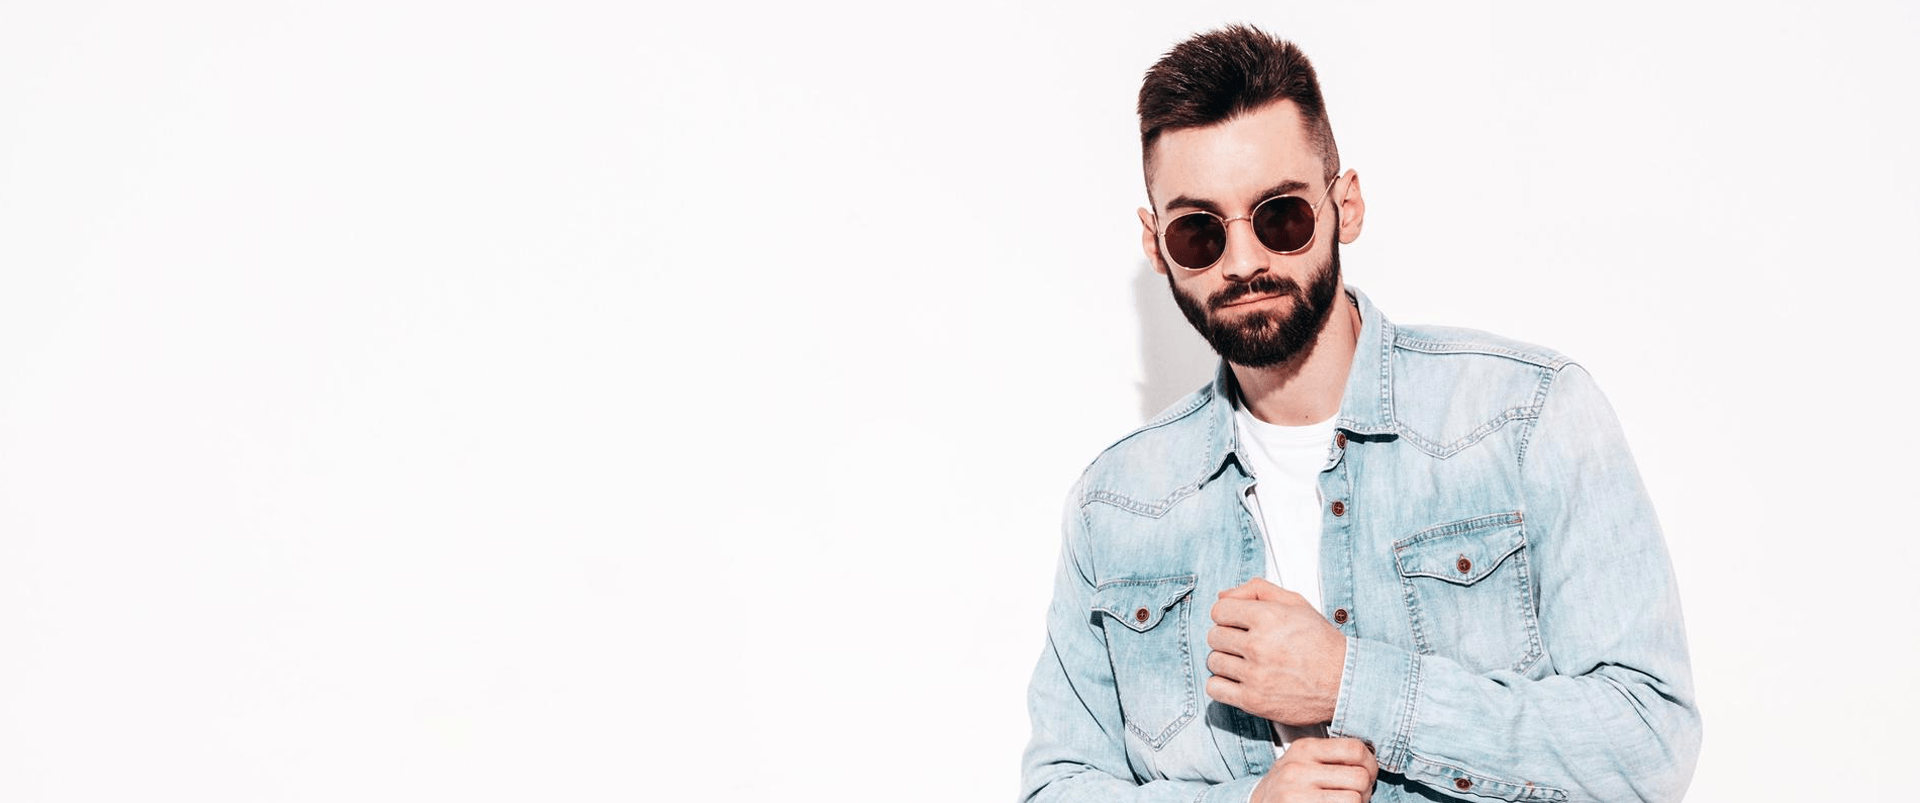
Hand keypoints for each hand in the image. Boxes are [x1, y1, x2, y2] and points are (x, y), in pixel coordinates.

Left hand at [1206, 577, 1345, 724]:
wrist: (1344, 682)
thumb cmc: (1321, 643)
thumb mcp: (1296, 604)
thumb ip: (1257, 590)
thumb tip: (1223, 595)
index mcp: (1269, 617)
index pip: (1219, 610)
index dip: (1227, 614)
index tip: (1236, 622)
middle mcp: (1259, 645)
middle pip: (1214, 636)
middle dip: (1226, 637)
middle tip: (1244, 643)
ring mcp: (1255, 674)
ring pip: (1213, 661)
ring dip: (1225, 661)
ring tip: (1244, 662)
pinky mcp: (1253, 700)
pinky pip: (1214, 688)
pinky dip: (1221, 684)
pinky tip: (1238, 680)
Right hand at [1251, 737, 1377, 802]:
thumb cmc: (1291, 783)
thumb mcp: (1304, 760)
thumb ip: (1332, 755)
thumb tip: (1371, 759)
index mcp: (1304, 748)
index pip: (1355, 749)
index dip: (1371, 764)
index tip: (1367, 773)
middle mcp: (1298, 769)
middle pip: (1360, 778)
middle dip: (1366, 789)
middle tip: (1357, 794)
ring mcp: (1297, 794)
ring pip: (1355, 800)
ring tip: (1343, 802)